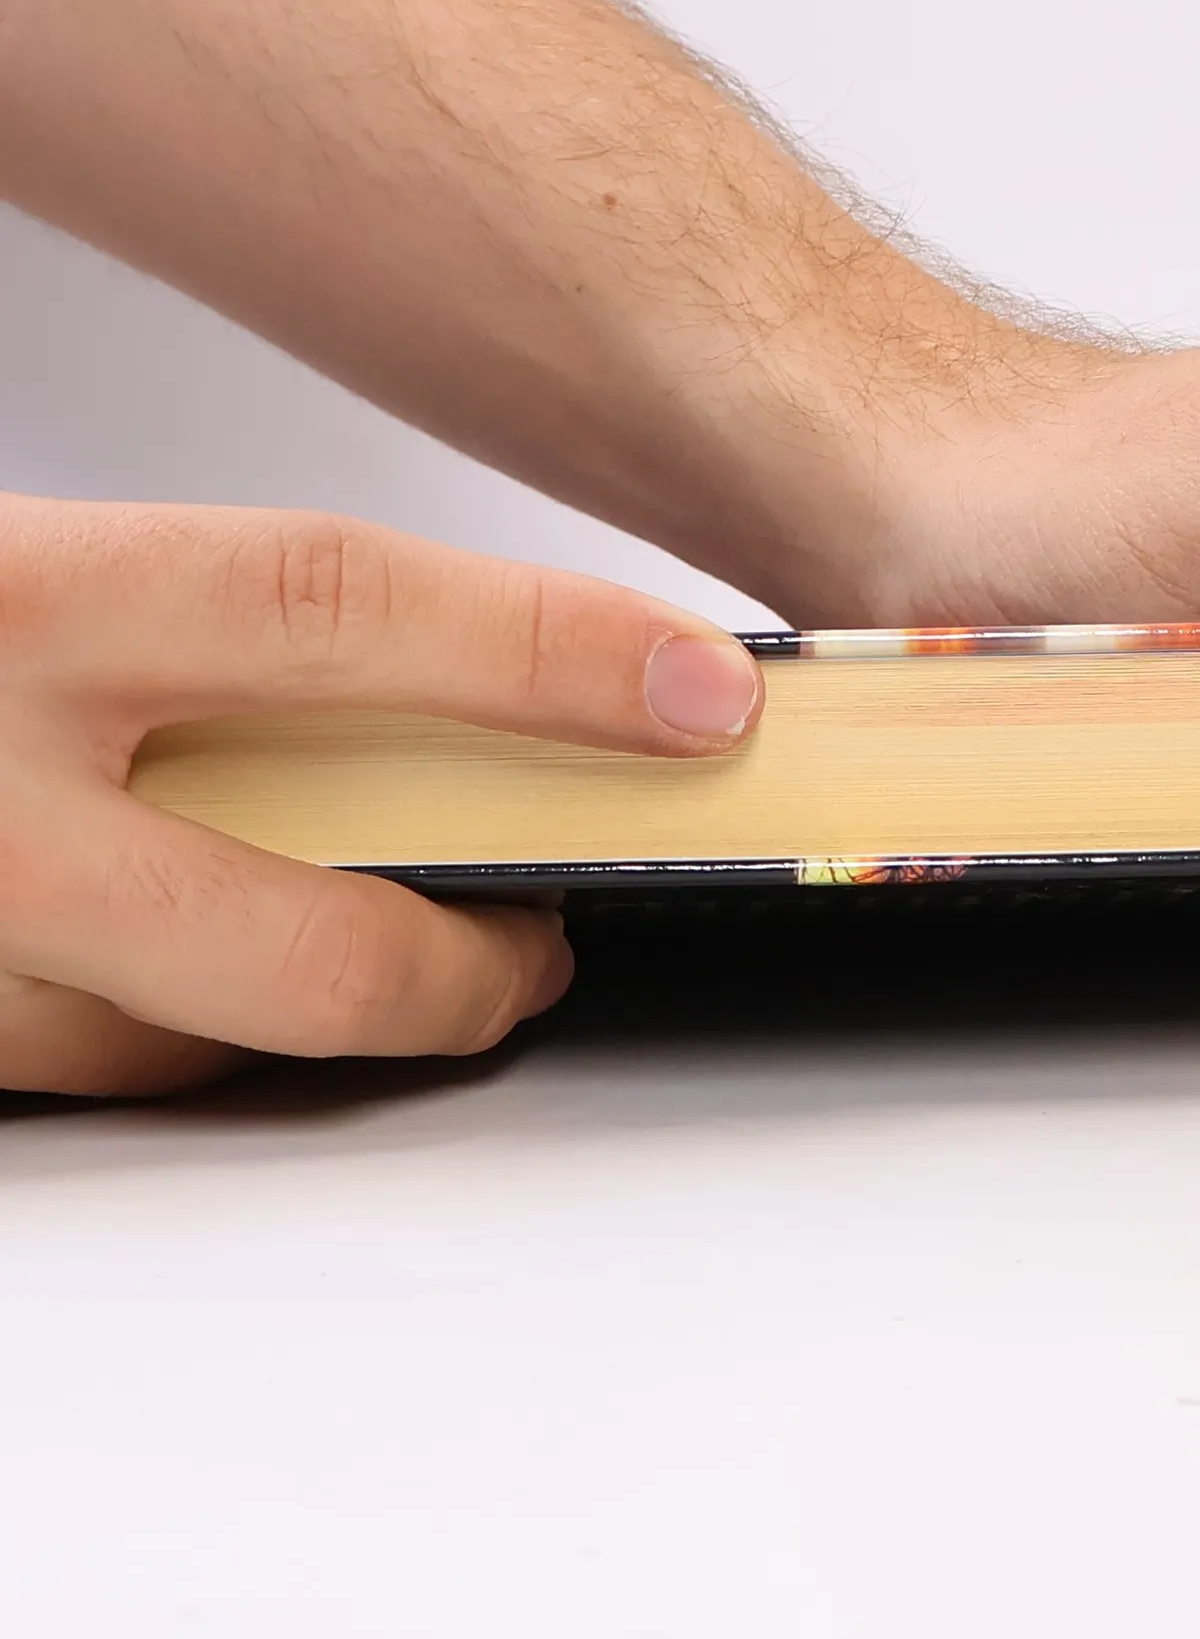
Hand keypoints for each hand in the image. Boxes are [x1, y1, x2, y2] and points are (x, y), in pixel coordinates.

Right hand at [0, 494, 762, 1096]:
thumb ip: (194, 614)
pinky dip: (186, 1031)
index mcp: (17, 605)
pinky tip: (216, 971)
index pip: (330, 605)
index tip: (693, 690)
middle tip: (541, 943)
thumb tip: (450, 664)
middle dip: (472, 974)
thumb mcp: (34, 562)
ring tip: (395, 950)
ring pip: (203, 1050)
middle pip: (313, 948)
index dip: (542, 652)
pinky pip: (97, 1076)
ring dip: (328, 1010)